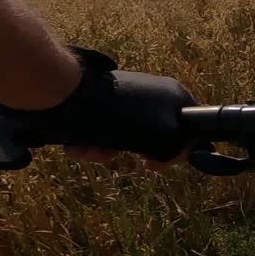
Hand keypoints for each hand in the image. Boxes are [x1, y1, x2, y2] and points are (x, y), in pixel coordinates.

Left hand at [0, 46, 196, 168]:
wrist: (63, 94)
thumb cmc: (115, 115)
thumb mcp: (158, 135)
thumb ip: (177, 146)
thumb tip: (185, 154)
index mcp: (174, 94)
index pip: (190, 126)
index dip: (178, 149)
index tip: (154, 163)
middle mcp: (154, 92)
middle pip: (155, 133)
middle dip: (135, 152)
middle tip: (121, 160)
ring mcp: (127, 95)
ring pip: (125, 135)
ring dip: (107, 150)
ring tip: (89, 150)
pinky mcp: (103, 100)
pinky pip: (104, 129)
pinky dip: (93, 141)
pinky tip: (77, 144)